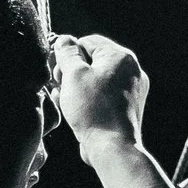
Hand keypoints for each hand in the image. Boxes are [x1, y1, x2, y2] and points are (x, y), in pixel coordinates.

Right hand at [50, 31, 148, 150]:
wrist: (112, 147)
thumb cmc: (93, 109)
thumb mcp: (73, 75)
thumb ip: (67, 54)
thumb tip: (64, 40)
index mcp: (120, 56)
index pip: (88, 42)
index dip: (68, 53)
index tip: (56, 67)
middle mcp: (130, 71)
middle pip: (93, 60)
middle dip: (71, 70)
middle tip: (58, 82)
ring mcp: (131, 91)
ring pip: (96, 80)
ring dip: (76, 86)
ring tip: (63, 97)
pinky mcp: (125, 108)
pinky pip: (102, 96)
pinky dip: (87, 98)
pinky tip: (71, 108)